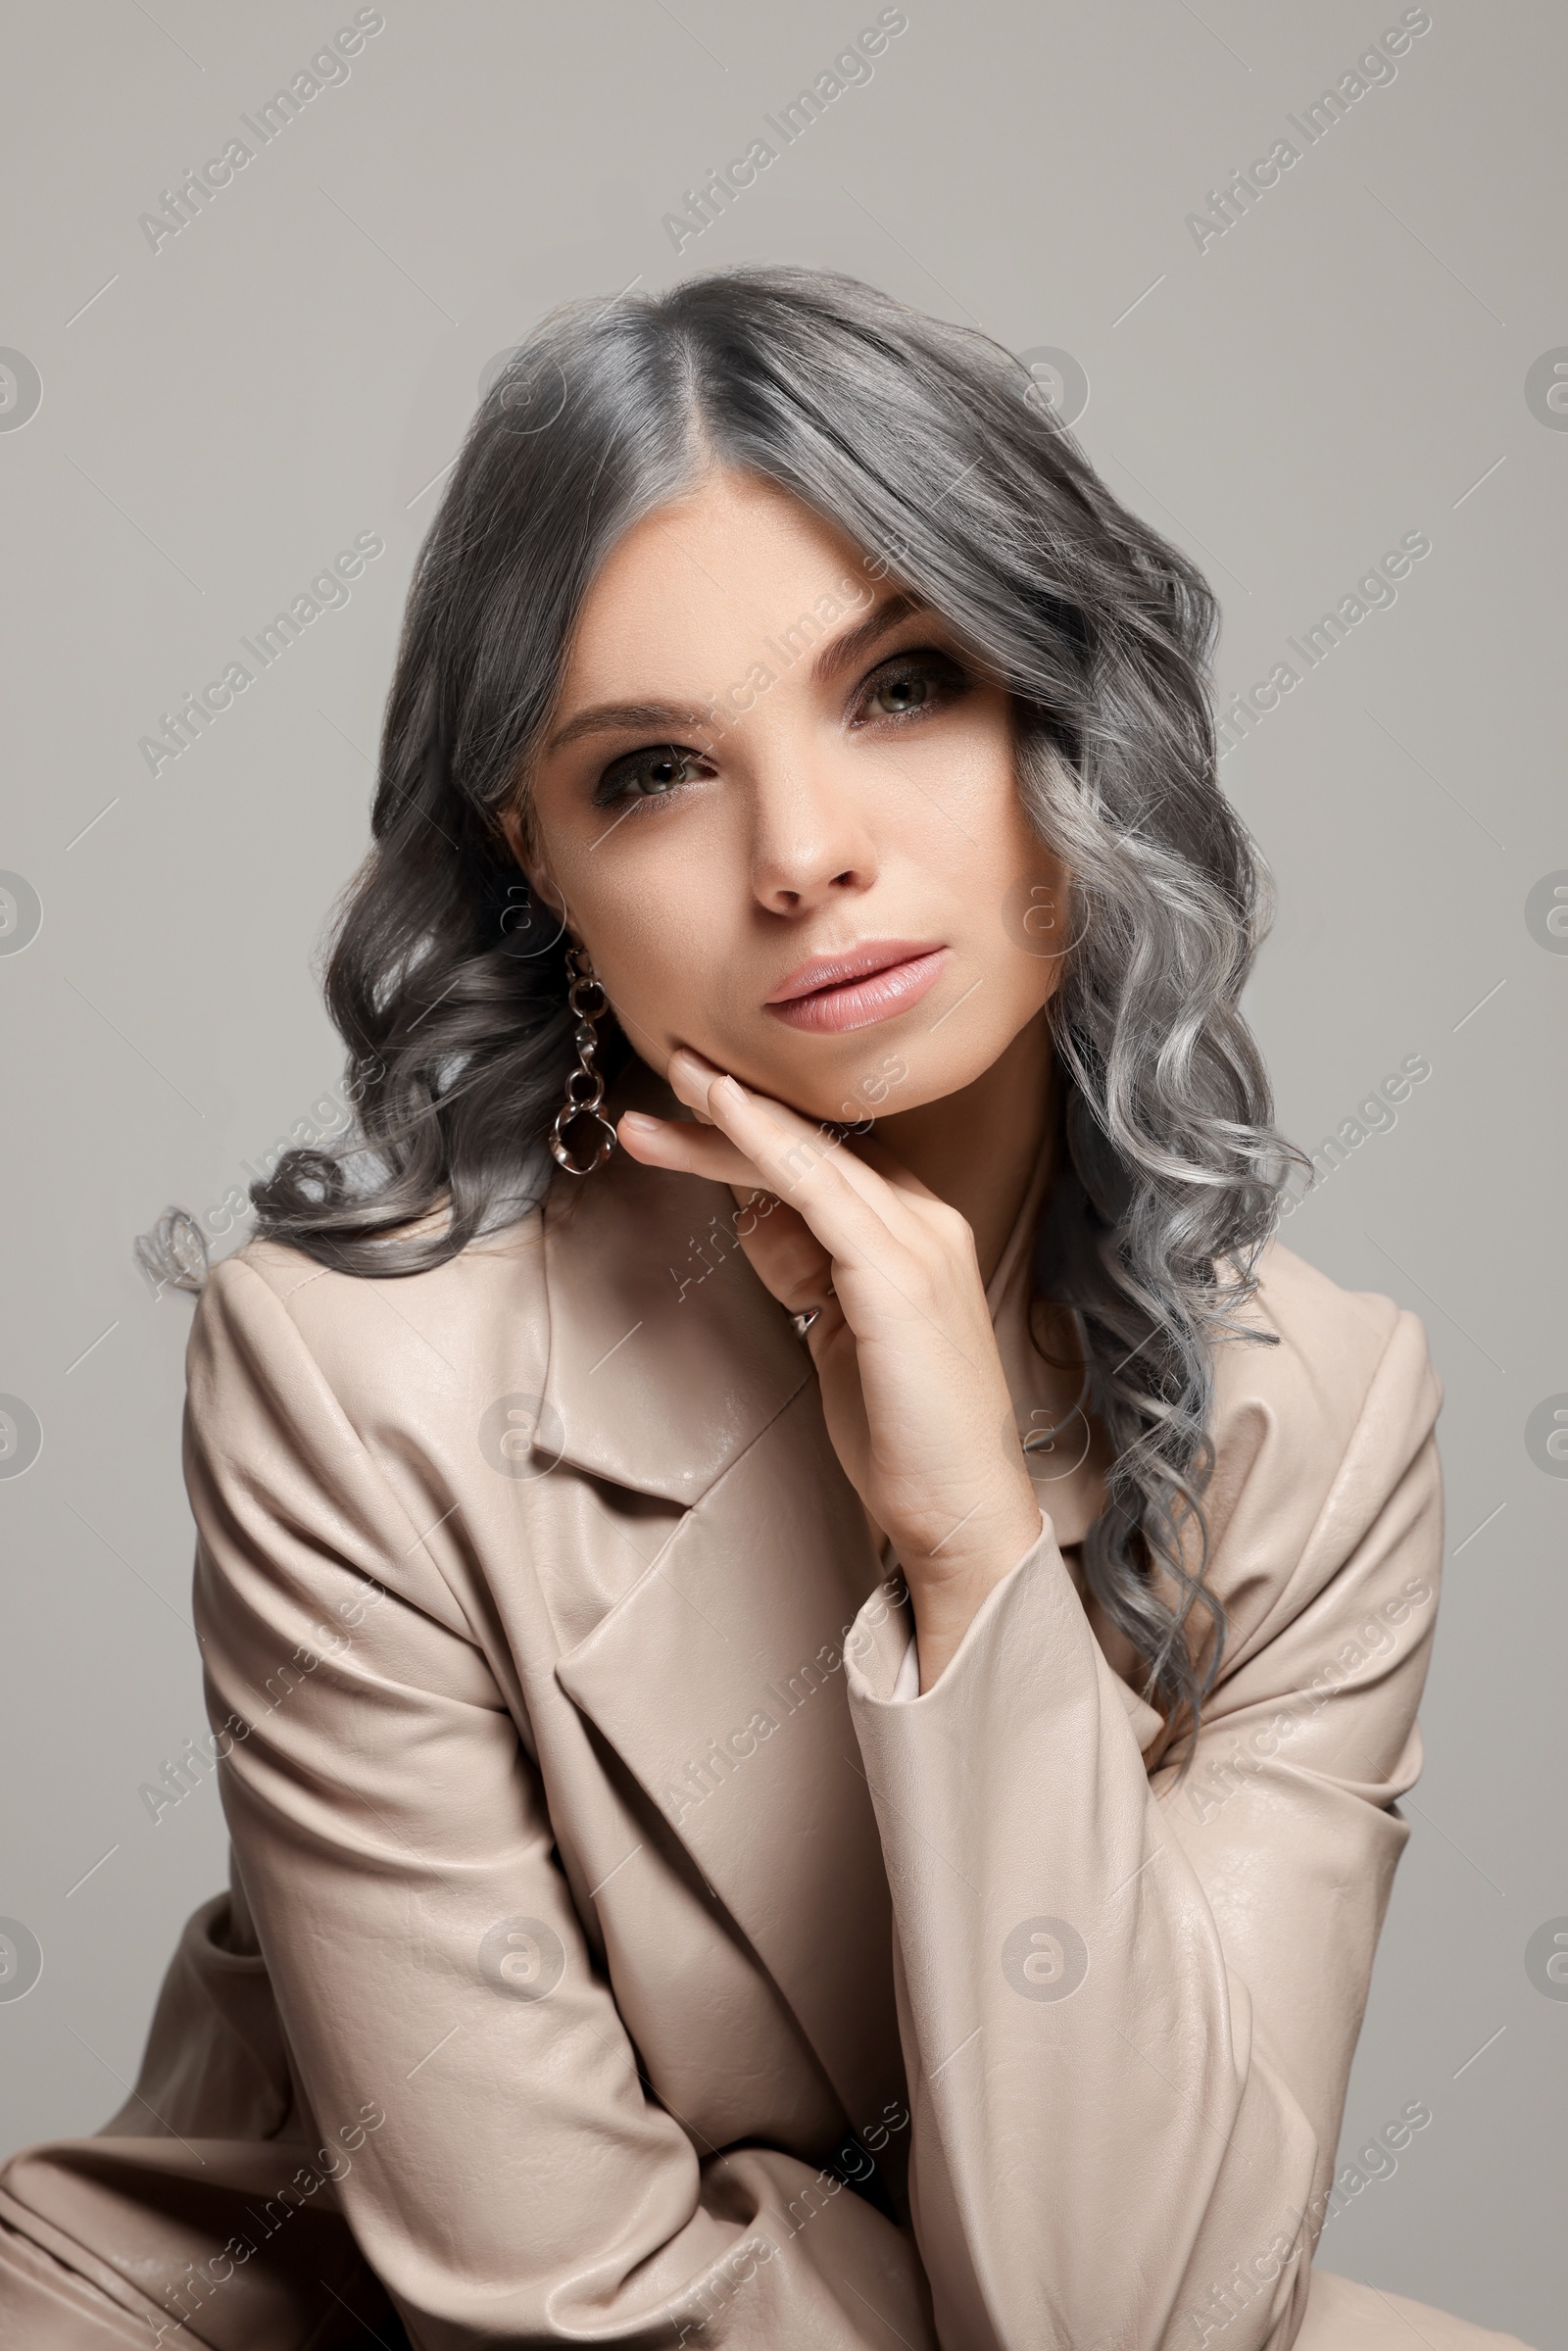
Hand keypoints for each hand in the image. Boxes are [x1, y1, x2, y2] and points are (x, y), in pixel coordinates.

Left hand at [617, 1048, 1044, 1689]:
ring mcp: (920, 1243)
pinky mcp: (898, 1275)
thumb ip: (807, 1268)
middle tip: (669, 1065)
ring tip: (667, 1092)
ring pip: (809, 1159)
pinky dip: (768, 1147)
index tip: (692, 1101)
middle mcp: (928, 1222)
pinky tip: (726, 1117)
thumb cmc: (901, 1434)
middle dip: (734, 1109)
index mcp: (920, 1232)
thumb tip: (754, 1217)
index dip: (757, 1127)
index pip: (827, 1159)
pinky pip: (820, 1190)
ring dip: (731, 1121)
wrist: (958, 1512)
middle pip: (815, 1148)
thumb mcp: (840, 1332)